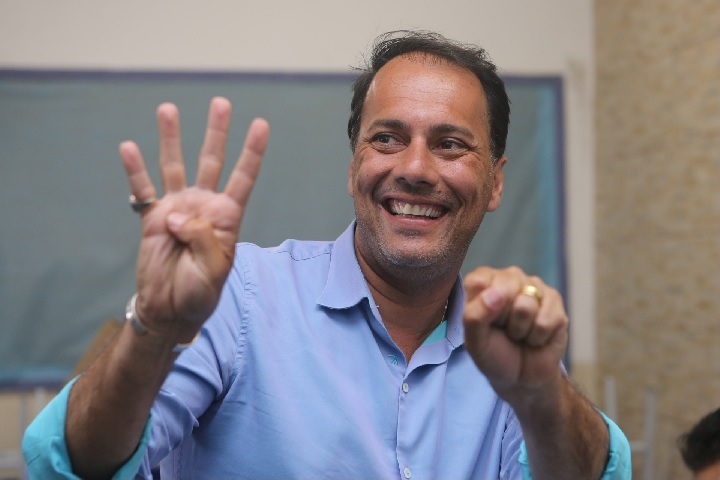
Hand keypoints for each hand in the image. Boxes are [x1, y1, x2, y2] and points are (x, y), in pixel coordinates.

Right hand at [120, 97, 268, 343]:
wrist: (168, 309)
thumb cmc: (199, 293)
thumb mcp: (213, 270)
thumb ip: (202, 239)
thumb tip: (178, 214)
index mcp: (226, 218)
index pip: (243, 178)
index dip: (252, 152)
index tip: (261, 124)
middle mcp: (203, 206)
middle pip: (212, 161)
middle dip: (216, 132)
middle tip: (220, 102)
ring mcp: (177, 208)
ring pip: (175, 165)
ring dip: (172, 138)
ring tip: (168, 109)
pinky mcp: (151, 217)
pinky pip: (142, 189)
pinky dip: (135, 169)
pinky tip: (129, 146)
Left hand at [462, 266, 567, 400]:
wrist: (522, 376)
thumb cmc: (494, 353)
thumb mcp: (474, 341)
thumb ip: (474, 316)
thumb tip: (496, 293)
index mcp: (483, 280)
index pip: (478, 282)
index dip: (482, 309)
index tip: (485, 322)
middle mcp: (509, 277)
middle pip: (504, 291)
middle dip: (503, 320)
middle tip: (503, 329)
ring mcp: (534, 287)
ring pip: (525, 306)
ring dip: (520, 330)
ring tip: (519, 333)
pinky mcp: (555, 301)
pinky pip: (544, 321)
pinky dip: (537, 337)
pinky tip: (535, 337)